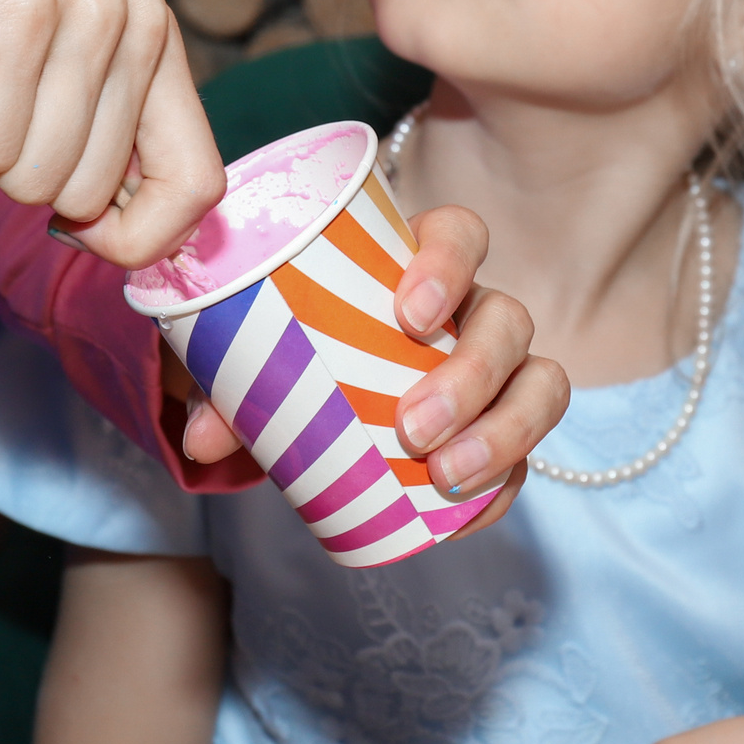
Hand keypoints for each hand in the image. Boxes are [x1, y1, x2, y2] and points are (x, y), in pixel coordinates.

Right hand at [0, 0, 223, 267]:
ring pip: (33, 180)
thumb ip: (90, 134)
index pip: (197, 184)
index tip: (70, 227)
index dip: (137, 236)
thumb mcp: (41, 59)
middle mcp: (141, 22)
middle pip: (88, 198)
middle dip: (15, 164)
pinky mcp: (22, 16)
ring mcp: (88, 15)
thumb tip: (111, 234)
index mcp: (156, 37)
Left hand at [166, 204, 566, 534]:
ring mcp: (497, 375)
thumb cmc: (293, 352)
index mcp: (418, 265)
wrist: (311, 403)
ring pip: (541, 384)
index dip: (448, 264)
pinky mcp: (500, 434)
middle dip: (472, 373)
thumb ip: (229, 382)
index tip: (408, 314)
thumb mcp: (257, 358)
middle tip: (412, 426)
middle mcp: (471, 313)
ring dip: (505, 430)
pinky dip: (504, 485)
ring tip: (446, 474)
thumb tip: (202, 437)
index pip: (461, 234)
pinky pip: (528, 457)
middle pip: (509, 319)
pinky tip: (464, 509)